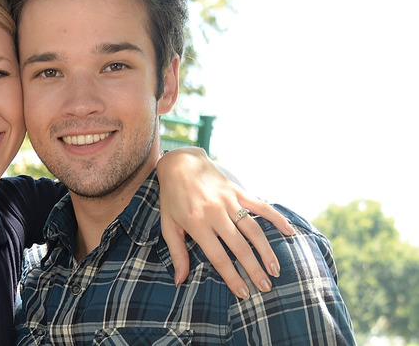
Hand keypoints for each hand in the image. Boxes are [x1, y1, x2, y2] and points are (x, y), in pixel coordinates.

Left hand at [156, 147, 293, 298]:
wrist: (180, 164)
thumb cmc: (172, 198)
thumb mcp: (168, 226)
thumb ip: (177, 253)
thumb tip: (180, 280)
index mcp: (197, 224)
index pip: (218, 256)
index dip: (232, 276)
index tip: (244, 292)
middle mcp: (215, 213)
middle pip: (239, 246)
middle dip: (254, 269)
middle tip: (265, 287)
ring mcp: (228, 201)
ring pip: (253, 230)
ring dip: (266, 250)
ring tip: (275, 269)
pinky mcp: (237, 191)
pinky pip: (260, 206)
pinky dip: (276, 218)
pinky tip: (289, 232)